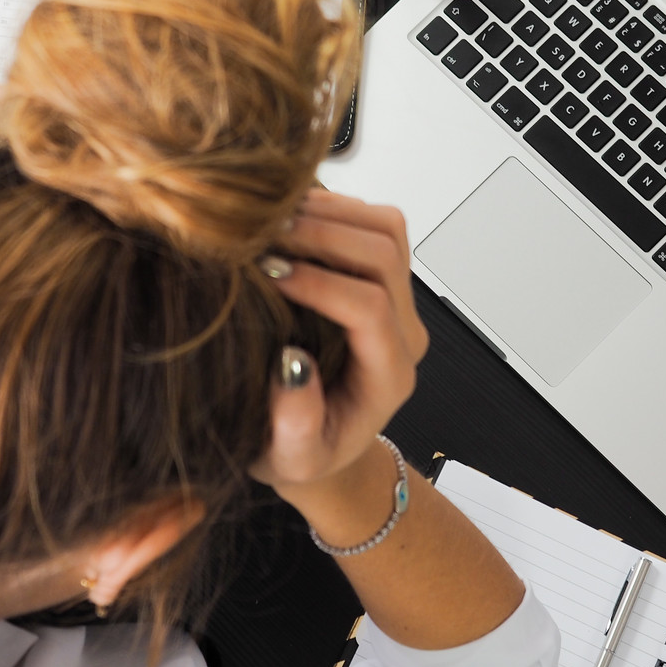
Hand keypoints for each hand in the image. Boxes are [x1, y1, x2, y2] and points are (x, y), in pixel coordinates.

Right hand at [250, 190, 428, 500]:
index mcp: (388, 375)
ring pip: (386, 228)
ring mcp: (397, 299)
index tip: (268, 274)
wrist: (320, 442)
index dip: (320, 283)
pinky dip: (330, 207)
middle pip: (384, 255)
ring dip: (329, 213)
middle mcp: (403, 331)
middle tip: (262, 236)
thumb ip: (296, 425)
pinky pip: (372, 222)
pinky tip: (284, 218)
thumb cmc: (303, 452)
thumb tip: (291, 365)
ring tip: (270, 220)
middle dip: (322, 235)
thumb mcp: (291, 459)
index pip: (370, 308)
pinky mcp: (381, 276)